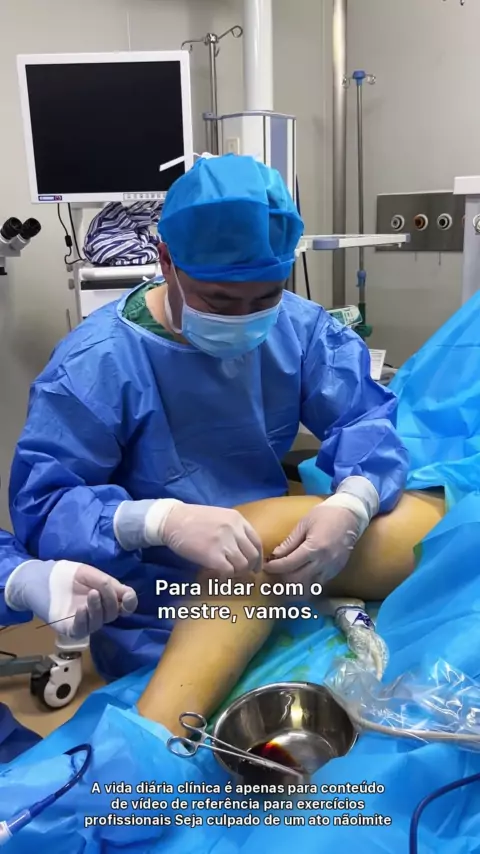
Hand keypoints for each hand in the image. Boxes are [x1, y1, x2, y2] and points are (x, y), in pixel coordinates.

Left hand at [5, 560, 137, 638]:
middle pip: (113, 613)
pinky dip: (84, 620)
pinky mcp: (69, 628)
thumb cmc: (66, 575)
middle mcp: (98, 611)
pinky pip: (81, 630)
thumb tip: (127, 593)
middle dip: (110, 601)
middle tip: (100, 588)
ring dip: (98, 609)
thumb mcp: (89, 573)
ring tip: (92, 594)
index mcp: (106, 598)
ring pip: (99, 622)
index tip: (127, 596)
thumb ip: (107, 583)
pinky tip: (82, 609)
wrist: (41, 578)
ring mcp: (84, 621)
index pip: (125, 606)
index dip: (130, 603)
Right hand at [162, 503, 262, 574]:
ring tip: (228, 573)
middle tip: (242, 573)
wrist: (172, 520)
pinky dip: (226, 576)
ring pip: (242, 565)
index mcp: (237, 519)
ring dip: (237, 573)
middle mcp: (234, 530)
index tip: (255, 566)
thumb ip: (233, 529)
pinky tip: (219, 575)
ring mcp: (224, 543)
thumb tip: (242, 548)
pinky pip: (228, 571)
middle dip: (250, 567)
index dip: (258, 557)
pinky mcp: (212, 555)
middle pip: (252, 555)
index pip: (256, 541)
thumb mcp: (219, 516)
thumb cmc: (192, 519)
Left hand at [264, 504, 360, 587]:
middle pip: (297, 581)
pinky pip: (318, 584)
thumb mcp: (304, 523)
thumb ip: (290, 541)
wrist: (351, 516)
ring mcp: (331, 569)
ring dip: (293, 586)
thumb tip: (276, 554)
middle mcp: (323, 562)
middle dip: (281, 579)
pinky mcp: (335, 572)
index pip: (289, 564)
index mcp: (314, 548)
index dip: (274, 567)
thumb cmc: (326, 515)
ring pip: (308, 587)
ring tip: (284, 579)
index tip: (266, 566)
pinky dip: (306, 584)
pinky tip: (298, 579)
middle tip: (273, 573)